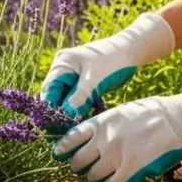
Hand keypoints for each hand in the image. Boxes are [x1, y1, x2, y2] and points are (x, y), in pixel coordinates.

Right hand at [42, 12, 174, 117]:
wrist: (132, 51)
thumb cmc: (113, 60)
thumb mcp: (94, 80)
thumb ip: (78, 98)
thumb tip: (65, 116)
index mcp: (62, 64)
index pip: (49, 89)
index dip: (50, 107)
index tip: (54, 125)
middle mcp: (64, 69)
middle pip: (55, 95)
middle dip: (59, 111)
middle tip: (63, 130)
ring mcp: (73, 76)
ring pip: (66, 98)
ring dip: (69, 111)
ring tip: (72, 127)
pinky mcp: (83, 82)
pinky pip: (76, 98)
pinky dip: (79, 108)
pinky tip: (81, 119)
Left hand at [52, 80, 181, 181]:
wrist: (175, 121)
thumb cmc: (149, 113)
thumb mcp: (118, 112)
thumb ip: (101, 126)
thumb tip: (86, 139)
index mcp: (99, 123)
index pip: (70, 139)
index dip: (61, 148)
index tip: (58, 154)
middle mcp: (103, 140)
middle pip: (78, 161)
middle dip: (76, 166)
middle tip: (79, 167)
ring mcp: (116, 156)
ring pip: (92, 175)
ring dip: (93, 176)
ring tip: (97, 174)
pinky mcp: (130, 171)